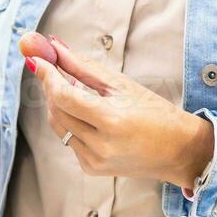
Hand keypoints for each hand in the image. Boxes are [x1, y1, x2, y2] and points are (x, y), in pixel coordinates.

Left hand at [28, 35, 213, 189]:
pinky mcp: (92, 169)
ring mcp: (94, 161)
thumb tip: (54, 46)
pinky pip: (69, 140)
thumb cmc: (155, 113)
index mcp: (111, 121)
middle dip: (51, 87)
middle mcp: (100, 145)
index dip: (47, 75)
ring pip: (59, 126)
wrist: (179, 151)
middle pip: (56, 110)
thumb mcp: (122, 85)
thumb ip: (82, 67)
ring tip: (75, 89)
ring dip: (59, 104)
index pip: (64, 96)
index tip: (36, 58)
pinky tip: (87, 114)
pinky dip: (71, 122)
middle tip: (54, 68)